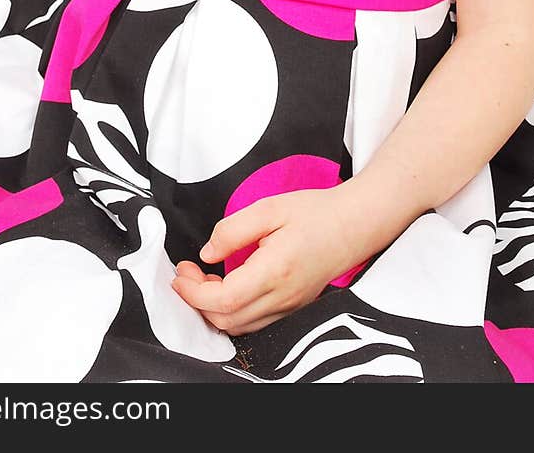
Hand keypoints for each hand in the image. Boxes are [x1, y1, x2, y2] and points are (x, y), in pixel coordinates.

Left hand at [170, 188, 368, 335]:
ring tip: (204, 278)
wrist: (353, 225)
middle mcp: (282, 296)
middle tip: (187, 272)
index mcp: (275, 270)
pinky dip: (232, 311)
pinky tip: (227, 286)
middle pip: (227, 320)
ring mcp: (289, 306)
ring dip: (213, 309)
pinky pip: (254, 322)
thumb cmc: (314, 212)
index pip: (224, 299)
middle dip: (197, 301)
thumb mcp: (269, 207)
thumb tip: (207, 253)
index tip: (179, 274)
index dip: (194, 292)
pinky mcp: (292, 307)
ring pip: (239, 326)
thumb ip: (233, 230)